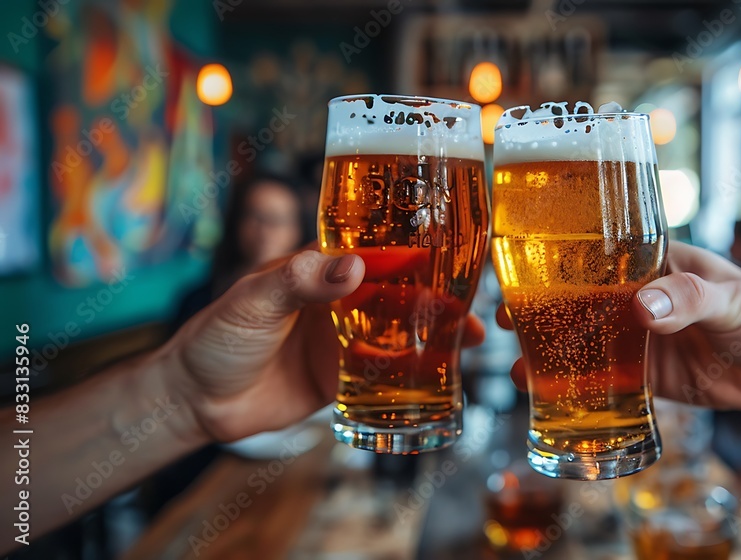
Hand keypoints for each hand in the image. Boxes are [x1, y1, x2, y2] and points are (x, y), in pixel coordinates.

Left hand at [162, 250, 484, 442]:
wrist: (196, 402)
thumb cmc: (215, 337)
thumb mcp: (252, 301)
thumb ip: (298, 281)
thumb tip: (351, 266)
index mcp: (319, 270)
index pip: (376, 255)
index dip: (416, 254)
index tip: (453, 256)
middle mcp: (338, 301)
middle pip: (399, 293)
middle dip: (439, 296)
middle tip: (475, 305)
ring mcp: (344, 340)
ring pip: (401, 331)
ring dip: (437, 333)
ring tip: (474, 338)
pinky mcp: (343, 378)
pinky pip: (387, 372)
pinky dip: (416, 372)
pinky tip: (444, 372)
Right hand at [504, 242, 740, 411]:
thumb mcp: (734, 298)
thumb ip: (690, 299)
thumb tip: (643, 307)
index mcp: (655, 263)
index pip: (596, 255)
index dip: (555, 262)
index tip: (519, 270)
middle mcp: (639, 297)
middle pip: (577, 299)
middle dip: (538, 308)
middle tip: (504, 321)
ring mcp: (639, 337)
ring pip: (583, 341)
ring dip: (550, 350)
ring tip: (516, 363)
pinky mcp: (646, 375)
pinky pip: (603, 379)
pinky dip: (575, 386)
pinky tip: (545, 393)